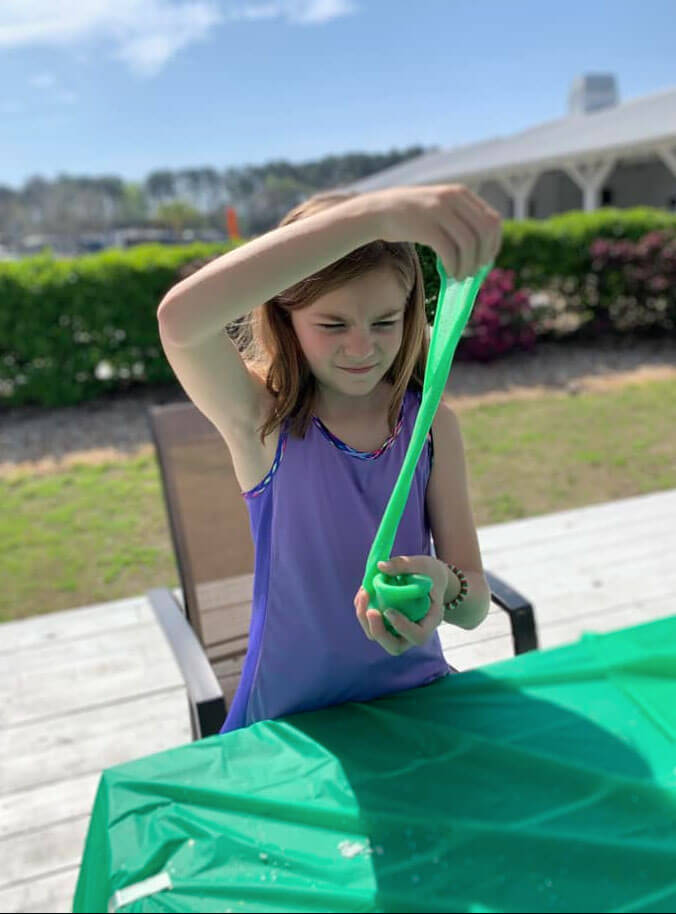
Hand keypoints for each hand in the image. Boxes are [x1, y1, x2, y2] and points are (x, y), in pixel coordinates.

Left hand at [353, 555, 447, 655]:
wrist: (430, 579)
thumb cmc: (430, 573)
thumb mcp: (423, 564)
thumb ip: (404, 564)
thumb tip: (381, 567)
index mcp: (430, 620)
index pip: (419, 635)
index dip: (402, 627)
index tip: (389, 610)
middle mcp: (414, 630)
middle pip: (395, 646)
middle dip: (378, 631)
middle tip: (370, 611)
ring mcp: (399, 630)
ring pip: (378, 637)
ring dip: (365, 619)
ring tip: (364, 593)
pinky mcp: (387, 623)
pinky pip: (371, 624)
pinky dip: (363, 610)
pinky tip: (364, 592)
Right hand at [361, 184, 501, 280]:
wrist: (378, 211)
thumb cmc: (411, 216)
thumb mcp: (440, 206)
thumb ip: (460, 219)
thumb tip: (484, 251)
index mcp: (461, 194)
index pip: (493, 221)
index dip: (494, 244)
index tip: (485, 260)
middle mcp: (453, 199)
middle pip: (484, 233)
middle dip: (483, 257)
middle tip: (474, 272)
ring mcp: (439, 211)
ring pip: (469, 244)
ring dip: (468, 265)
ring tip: (460, 276)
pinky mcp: (426, 227)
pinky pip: (450, 252)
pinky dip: (454, 267)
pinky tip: (450, 274)